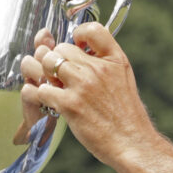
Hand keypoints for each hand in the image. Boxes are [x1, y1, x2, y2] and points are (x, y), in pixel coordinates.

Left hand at [18, 23, 156, 165]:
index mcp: (115, 60)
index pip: (92, 30)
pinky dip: (40, 95)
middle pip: (61, 48)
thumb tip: (85, 51)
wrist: (132, 143)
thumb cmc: (127, 116)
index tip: (77, 45)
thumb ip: (106, 63)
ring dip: (45, 75)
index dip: (79, 34)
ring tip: (51, 86)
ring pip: (48, 64)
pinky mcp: (70, 104)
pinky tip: (48, 101)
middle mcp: (98, 69)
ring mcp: (83, 86)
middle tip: (59, 74)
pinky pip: (41, 89)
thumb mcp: (124, 79)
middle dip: (56, 60)